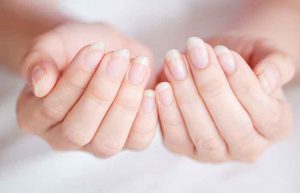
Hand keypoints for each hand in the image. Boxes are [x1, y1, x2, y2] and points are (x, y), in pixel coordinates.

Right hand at [17, 22, 157, 156]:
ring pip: (108, 142)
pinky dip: (146, 118)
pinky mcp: (125, 141)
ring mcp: (95, 144)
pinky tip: (151, 92)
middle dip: (102, 92)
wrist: (104, 51)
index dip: (76, 80)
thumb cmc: (75, 49)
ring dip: (126, 103)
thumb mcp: (53, 45)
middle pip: (79, 130)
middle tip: (118, 58)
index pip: (52, 107)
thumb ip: (39, 60)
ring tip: (137, 68)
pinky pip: (137, 141)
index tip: (95, 50)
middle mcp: (63, 138)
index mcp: (35, 116)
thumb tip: (40, 83)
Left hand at [156, 36, 293, 162]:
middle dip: (210, 85)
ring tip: (176, 63)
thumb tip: (266, 79)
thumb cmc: (242, 61)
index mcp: (275, 127)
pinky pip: (174, 137)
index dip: (241, 81)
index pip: (263, 111)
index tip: (223, 53)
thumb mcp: (265, 54)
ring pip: (202, 132)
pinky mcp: (185, 149)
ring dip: (185, 95)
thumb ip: (276, 65)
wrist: (215, 68)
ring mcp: (214, 153)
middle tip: (196, 52)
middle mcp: (247, 147)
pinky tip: (161, 87)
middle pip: (232, 124)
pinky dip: (166, 113)